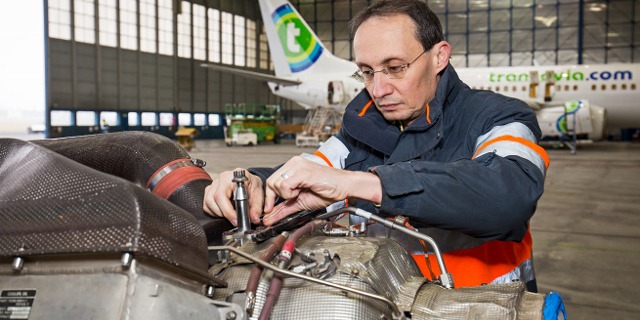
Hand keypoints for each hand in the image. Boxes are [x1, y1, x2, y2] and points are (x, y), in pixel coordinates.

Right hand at [203, 168, 263, 225]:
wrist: (250, 181)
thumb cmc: (252, 185)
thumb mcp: (259, 194)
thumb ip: (256, 207)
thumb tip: (254, 218)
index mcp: (234, 176)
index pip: (223, 195)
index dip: (228, 211)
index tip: (236, 220)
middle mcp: (222, 178)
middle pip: (213, 199)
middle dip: (223, 213)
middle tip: (234, 220)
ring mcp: (214, 183)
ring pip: (208, 202)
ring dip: (218, 213)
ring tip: (230, 215)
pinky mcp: (209, 190)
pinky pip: (206, 205)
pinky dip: (214, 212)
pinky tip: (224, 211)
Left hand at [262, 156, 381, 225]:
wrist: (344, 186)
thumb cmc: (328, 191)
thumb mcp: (300, 202)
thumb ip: (284, 209)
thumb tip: (270, 218)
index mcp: (292, 168)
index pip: (271, 181)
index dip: (268, 198)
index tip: (268, 210)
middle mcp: (293, 164)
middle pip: (270, 182)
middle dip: (273, 198)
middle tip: (284, 203)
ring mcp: (297, 166)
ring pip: (275, 183)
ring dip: (285, 195)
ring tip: (298, 194)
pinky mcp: (302, 171)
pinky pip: (284, 185)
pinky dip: (289, 194)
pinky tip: (299, 193)